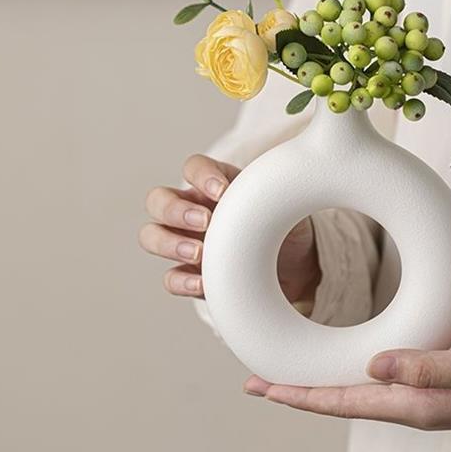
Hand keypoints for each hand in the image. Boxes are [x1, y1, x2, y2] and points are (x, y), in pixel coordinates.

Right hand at [139, 154, 320, 302]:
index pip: (194, 167)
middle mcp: (193, 210)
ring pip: (152, 236)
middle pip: (158, 200)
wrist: (298, 268)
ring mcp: (187, 243)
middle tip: (205, 222)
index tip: (223, 192)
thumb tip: (256, 196)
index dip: (202, 176)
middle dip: (174, 210)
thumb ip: (267, 194)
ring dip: (169, 243)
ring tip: (200, 253)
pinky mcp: (192, 276)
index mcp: (215, 183)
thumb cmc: (285, 226)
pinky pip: (170, 278)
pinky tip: (203, 283)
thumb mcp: (281, 204)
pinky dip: (182, 281)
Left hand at [243, 336, 450, 432]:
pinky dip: (339, 378)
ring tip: (281, 375)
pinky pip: (366, 385)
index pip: (341, 402)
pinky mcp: (417, 388)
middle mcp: (404, 406)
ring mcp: (409, 399)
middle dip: (293, 393)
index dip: (300, 396)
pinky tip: (333, 368)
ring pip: (347, 394)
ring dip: (312, 385)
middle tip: (254, 382)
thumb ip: (429, 366)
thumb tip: (373, 365)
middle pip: (335, 401)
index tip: (264, 388)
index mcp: (411, 405)